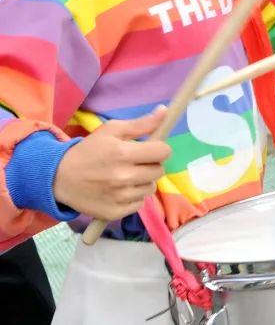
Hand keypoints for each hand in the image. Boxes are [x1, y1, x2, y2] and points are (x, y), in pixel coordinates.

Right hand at [53, 106, 171, 220]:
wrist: (59, 178)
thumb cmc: (88, 151)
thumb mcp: (111, 130)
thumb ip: (141, 123)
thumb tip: (164, 111)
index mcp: (123, 153)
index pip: (163, 152)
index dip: (159, 149)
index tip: (150, 149)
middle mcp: (123, 177)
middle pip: (159, 171)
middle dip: (151, 165)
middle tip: (135, 163)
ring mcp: (119, 197)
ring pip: (150, 188)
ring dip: (143, 181)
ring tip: (126, 176)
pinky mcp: (114, 213)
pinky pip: (139, 204)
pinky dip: (133, 197)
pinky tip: (120, 190)